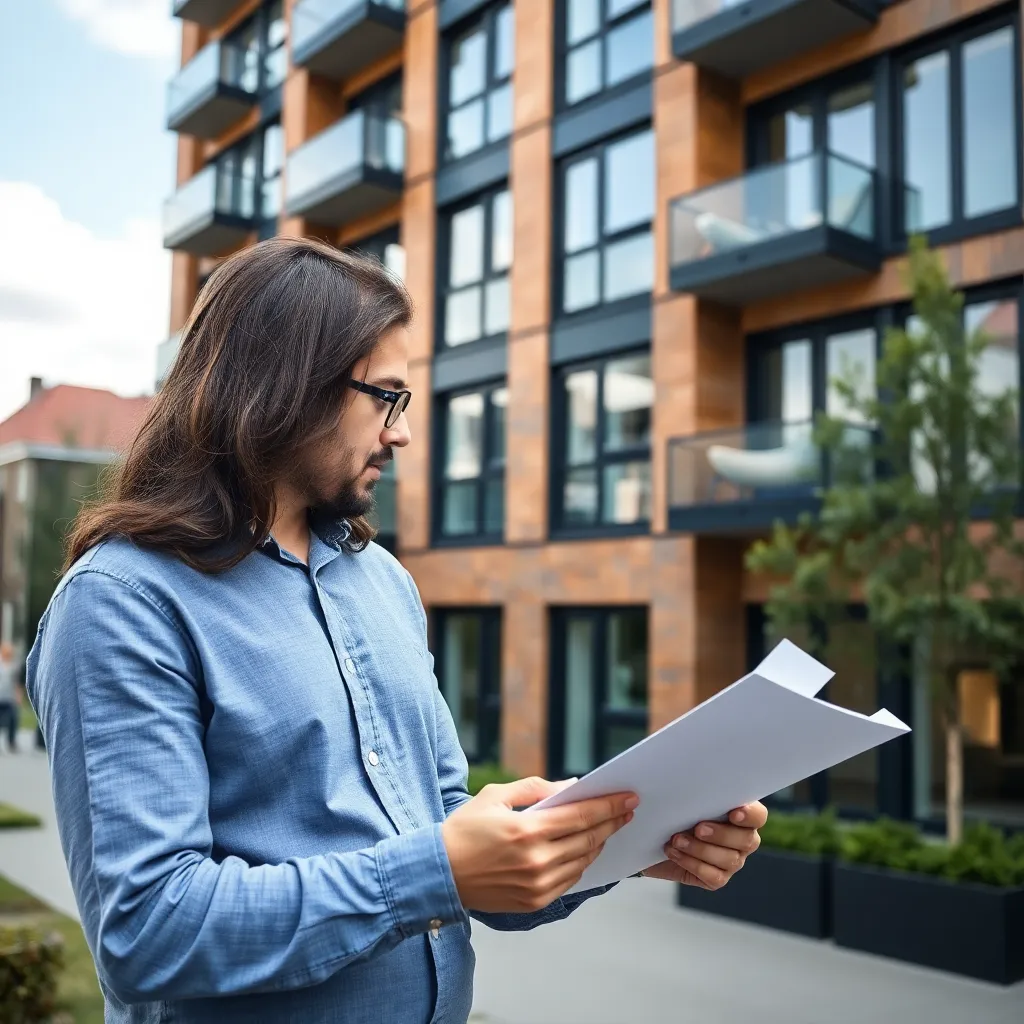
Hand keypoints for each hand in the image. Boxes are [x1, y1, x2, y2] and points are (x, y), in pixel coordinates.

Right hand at [442, 777, 636, 913]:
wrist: (439, 873)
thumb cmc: (464, 829)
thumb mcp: (495, 796)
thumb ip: (536, 789)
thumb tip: (571, 788)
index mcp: (526, 831)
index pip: (581, 816)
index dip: (609, 806)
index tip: (628, 798)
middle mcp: (536, 861)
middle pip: (589, 838)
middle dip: (612, 822)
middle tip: (627, 810)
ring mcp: (537, 886)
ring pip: (583, 860)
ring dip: (600, 842)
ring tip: (608, 827)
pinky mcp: (534, 902)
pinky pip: (570, 880)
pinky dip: (582, 862)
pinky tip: (586, 848)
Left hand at [641, 802, 766, 888]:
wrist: (655, 835)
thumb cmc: (672, 809)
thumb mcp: (681, 797)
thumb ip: (691, 792)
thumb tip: (683, 787)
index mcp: (740, 814)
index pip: (758, 816)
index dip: (750, 816)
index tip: (733, 813)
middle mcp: (742, 839)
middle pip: (747, 840)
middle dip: (722, 834)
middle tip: (698, 828)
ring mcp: (732, 860)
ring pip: (730, 860)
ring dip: (701, 849)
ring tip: (677, 840)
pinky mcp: (716, 878)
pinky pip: (714, 877)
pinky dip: (692, 864)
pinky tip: (674, 852)